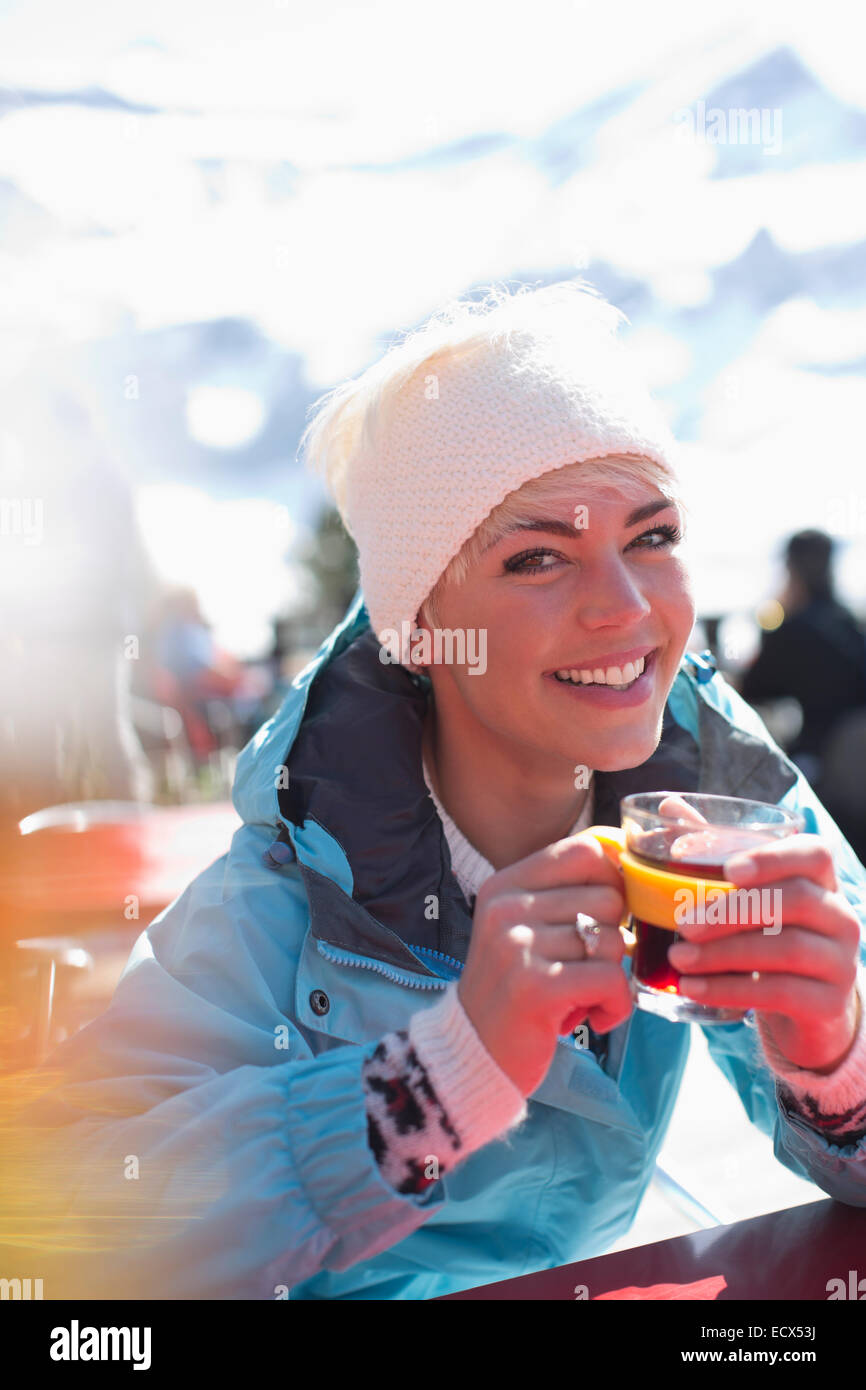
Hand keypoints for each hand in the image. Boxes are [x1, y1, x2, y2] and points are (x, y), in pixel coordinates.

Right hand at [457, 835, 633, 1098]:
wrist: (473, 1054)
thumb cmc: (516, 989)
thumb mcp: (527, 929)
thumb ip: (568, 894)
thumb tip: (629, 859)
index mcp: (506, 885)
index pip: (586, 849)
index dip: (616, 877)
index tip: (613, 912)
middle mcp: (507, 907)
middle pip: (609, 897)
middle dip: (615, 938)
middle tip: (587, 968)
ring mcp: (517, 945)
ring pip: (615, 941)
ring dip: (613, 977)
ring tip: (582, 996)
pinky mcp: (535, 986)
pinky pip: (611, 979)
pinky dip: (615, 1005)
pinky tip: (594, 1017)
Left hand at [670, 834, 862, 1071]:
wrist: (805, 1007)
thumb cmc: (770, 936)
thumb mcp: (750, 897)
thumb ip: (715, 852)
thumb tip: (670, 806)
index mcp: (821, 882)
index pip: (815, 854)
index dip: (772, 858)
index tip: (728, 870)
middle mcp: (840, 917)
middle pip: (795, 900)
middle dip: (732, 910)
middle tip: (683, 922)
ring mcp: (840, 962)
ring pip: (786, 949)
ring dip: (723, 954)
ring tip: (678, 958)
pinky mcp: (828, 1004)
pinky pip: (779, 993)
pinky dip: (729, 990)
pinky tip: (692, 987)